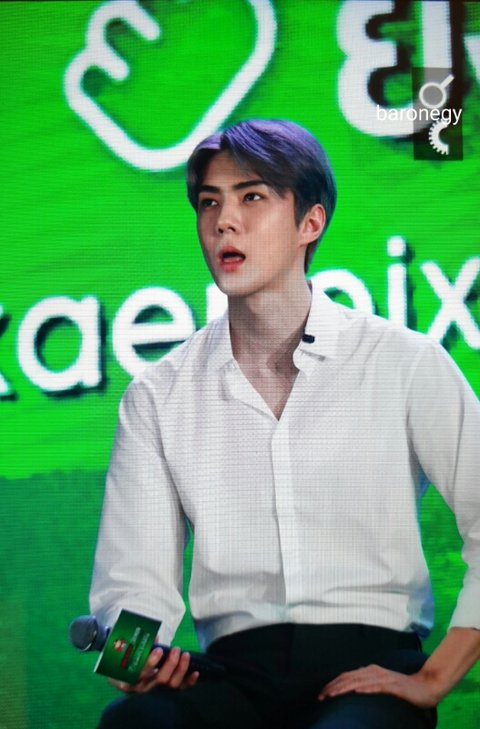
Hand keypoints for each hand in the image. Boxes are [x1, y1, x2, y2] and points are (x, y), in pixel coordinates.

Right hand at [109, 647, 199, 693]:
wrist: (129, 683)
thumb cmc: (132, 666)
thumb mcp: (132, 658)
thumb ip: (144, 648)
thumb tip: (155, 636)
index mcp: (133, 679)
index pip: (141, 673)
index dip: (151, 662)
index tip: (159, 650)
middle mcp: (145, 689)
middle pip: (160, 679)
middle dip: (170, 664)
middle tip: (176, 649)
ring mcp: (157, 694)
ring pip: (172, 685)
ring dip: (181, 669)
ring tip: (185, 655)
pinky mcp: (168, 696)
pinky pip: (181, 690)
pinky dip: (189, 682)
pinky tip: (195, 672)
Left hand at [318, 665, 440, 707]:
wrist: (426, 686)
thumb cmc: (402, 688)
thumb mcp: (381, 685)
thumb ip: (368, 684)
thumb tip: (352, 690)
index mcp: (370, 671)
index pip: (347, 676)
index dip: (333, 684)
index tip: (321, 694)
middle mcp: (375, 672)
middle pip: (350, 678)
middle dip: (334, 687)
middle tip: (321, 696)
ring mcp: (385, 678)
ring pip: (361, 682)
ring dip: (345, 688)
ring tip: (333, 694)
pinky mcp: (395, 686)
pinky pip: (379, 687)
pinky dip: (368, 688)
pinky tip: (359, 691)